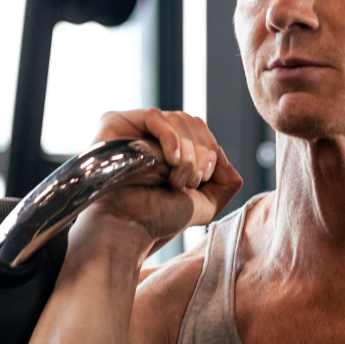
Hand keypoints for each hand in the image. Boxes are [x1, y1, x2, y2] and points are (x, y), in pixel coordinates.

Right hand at [81, 108, 242, 251]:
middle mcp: (153, 136)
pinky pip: (155, 117)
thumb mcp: (205, 204)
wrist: (128, 226)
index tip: (203, 179)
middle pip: (193, 122)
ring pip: (178, 118)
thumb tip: (223, 156)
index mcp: (172, 150)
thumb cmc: (159, 219)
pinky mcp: (117, 124)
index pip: (201, 131)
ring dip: (188, 151)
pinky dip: (171, 137)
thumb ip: (226, 180)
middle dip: (202, 153)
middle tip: (192, 182)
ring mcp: (136, 129)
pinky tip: (172, 161)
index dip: (210, 150)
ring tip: (178, 180)